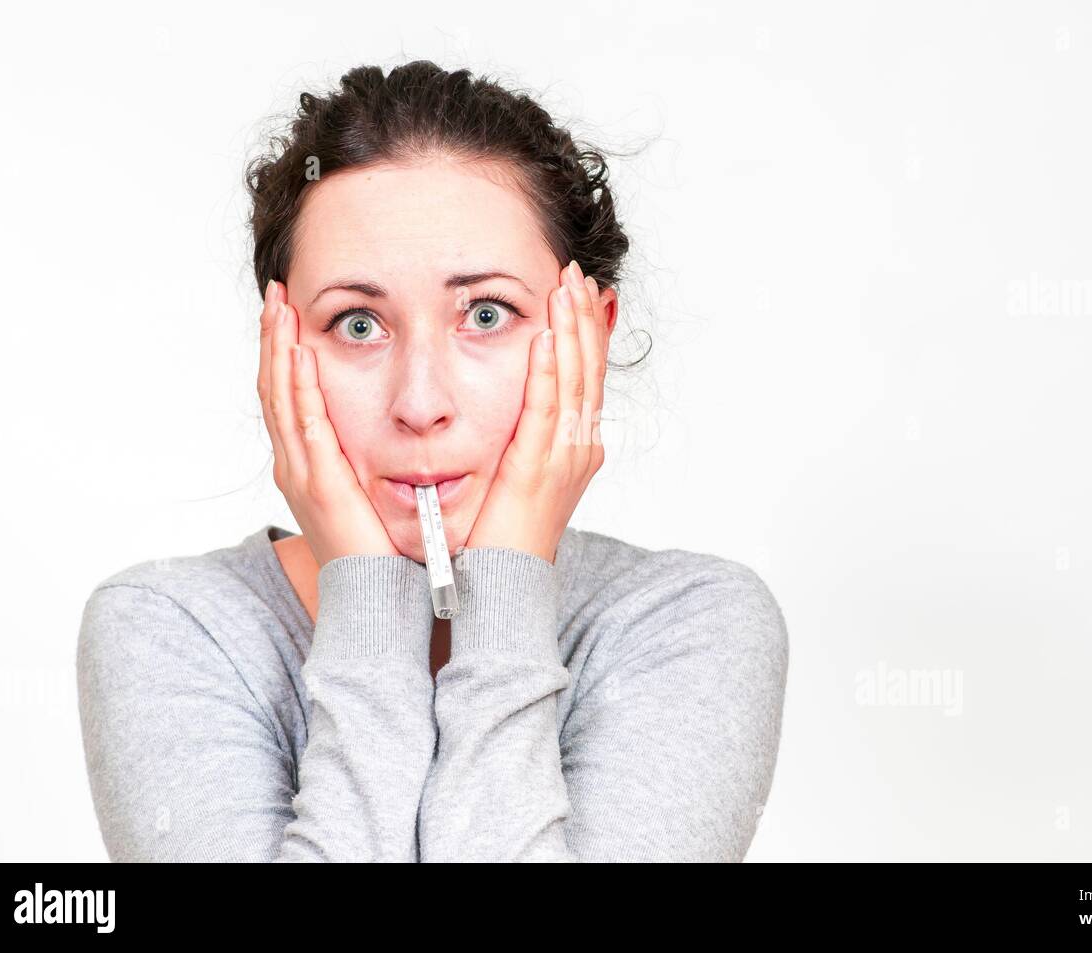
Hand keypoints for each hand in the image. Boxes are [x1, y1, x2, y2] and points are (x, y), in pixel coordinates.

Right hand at [257, 280, 404, 566]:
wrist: (382, 601)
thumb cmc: (386, 550)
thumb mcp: (378, 493)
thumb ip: (378, 460)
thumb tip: (405, 430)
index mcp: (311, 464)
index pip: (291, 395)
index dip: (285, 352)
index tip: (290, 311)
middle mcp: (297, 465)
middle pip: (275, 388)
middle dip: (274, 338)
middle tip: (275, 293)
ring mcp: (302, 474)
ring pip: (280, 399)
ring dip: (278, 350)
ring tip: (278, 307)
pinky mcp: (319, 485)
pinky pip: (303, 425)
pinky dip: (297, 387)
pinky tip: (297, 354)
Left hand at [464, 260, 610, 562]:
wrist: (501, 588)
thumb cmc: (501, 536)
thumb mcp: (517, 474)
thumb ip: (521, 436)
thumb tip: (514, 402)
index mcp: (576, 447)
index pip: (587, 375)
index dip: (586, 330)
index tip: (578, 290)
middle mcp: (580, 449)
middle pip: (589, 370)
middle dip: (583, 318)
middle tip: (577, 273)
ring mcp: (565, 460)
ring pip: (576, 382)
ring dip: (572, 330)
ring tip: (568, 287)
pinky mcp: (539, 471)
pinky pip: (548, 412)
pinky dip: (551, 373)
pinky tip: (548, 338)